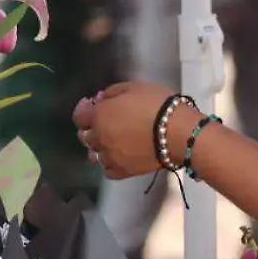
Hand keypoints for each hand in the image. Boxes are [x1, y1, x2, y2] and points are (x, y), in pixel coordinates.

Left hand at [73, 82, 195, 179]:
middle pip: (85, 136)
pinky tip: (117, 157)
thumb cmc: (156, 104)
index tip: (91, 104)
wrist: (177, 132)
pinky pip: (108, 171)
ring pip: (94, 156)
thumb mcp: (133, 87)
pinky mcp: (124, 172)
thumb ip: (112, 92)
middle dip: (91, 127)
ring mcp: (111, 158)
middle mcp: (100, 139)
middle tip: (104, 121)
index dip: (83, 109)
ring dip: (99, 147)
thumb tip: (100, 100)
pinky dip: (109, 164)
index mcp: (99, 117)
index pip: (79, 116)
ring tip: (111, 142)